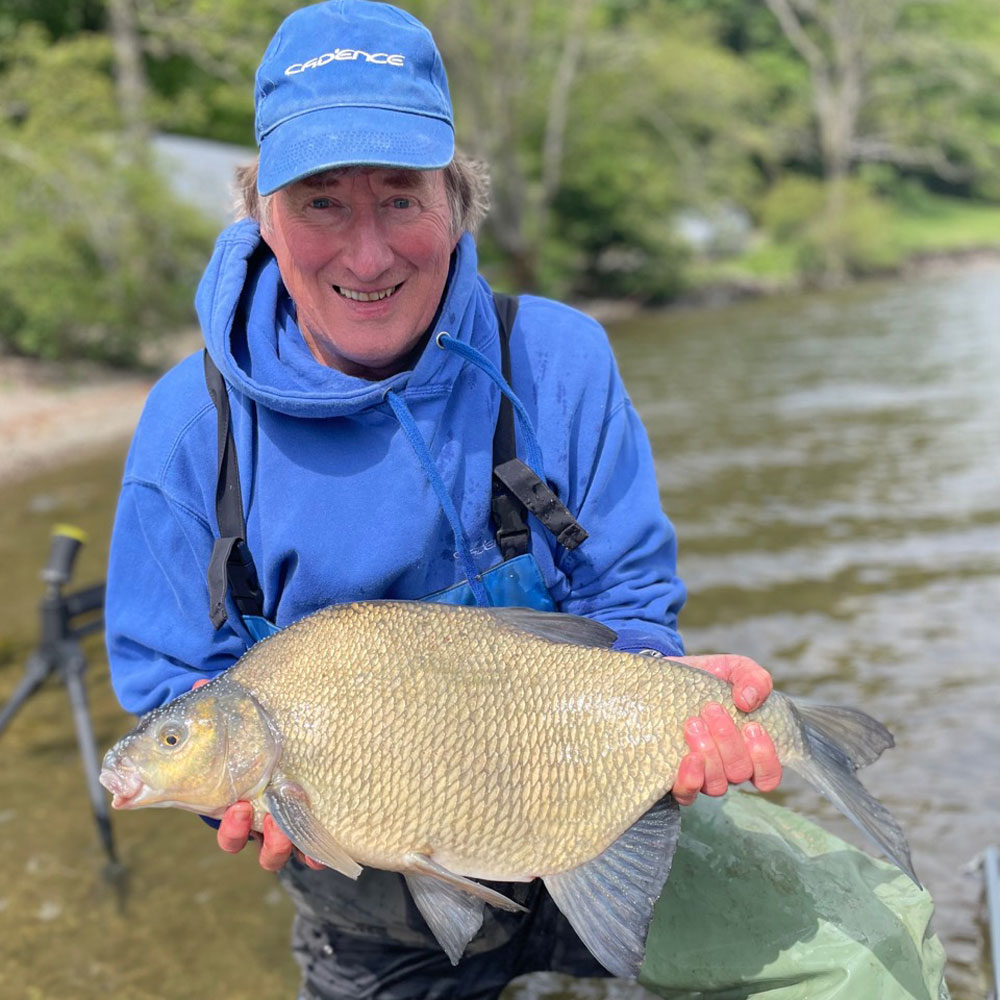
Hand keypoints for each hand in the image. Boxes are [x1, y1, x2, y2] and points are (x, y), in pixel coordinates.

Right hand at [191, 679, 322, 871]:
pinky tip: (320, 849)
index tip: (236, 806)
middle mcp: (265, 820)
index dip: (231, 827)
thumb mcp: (242, 721)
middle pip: (255, 845)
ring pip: (279, 852)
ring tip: (283, 822)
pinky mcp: (314, 823)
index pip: (231, 830)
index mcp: (242, 803)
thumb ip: (219, 708)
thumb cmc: (257, 735)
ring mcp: (290, 825)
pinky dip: (315, 853)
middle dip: (249, 835)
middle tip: (252, 811)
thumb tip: (200, 683)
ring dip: (279, 844)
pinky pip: (314, 849)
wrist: (285, 737)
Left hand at [670, 654, 782, 806]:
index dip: (765, 758)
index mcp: (747, 749)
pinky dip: (691, 780)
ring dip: (709, 754)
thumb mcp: (733, 668)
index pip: (768, 775)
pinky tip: (688, 758)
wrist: (662, 677)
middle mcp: (726, 768)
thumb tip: (749, 700)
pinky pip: (687, 794)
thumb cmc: (704, 678)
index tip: (753, 726)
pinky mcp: (672, 775)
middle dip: (728, 741)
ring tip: (693, 723)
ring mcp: (701, 774)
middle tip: (711, 709)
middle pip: (739, 773)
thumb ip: (754, 679)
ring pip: (716, 785)